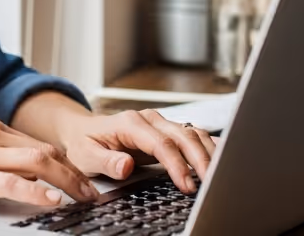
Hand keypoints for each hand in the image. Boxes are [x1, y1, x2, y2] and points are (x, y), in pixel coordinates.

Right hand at [0, 117, 98, 210]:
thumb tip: (27, 175)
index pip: (40, 145)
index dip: (67, 165)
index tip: (83, 181)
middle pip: (46, 151)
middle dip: (74, 174)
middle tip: (92, 194)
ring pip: (36, 162)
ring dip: (66, 181)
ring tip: (83, 198)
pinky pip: (10, 182)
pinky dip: (36, 192)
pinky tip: (52, 201)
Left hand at [52, 109, 216, 193]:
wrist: (83, 130)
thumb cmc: (84, 143)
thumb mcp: (86, 155)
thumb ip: (106, 161)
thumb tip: (126, 166)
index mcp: (131, 123)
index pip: (162, 143)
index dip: (177, 164)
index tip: (186, 184)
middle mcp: (150, 119)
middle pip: (184, 135)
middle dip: (200, 159)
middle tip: (210, 183)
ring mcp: (161, 123)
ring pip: (193, 133)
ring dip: (208, 153)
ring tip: (218, 175)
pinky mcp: (167, 131)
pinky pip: (193, 135)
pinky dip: (208, 146)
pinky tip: (221, 157)